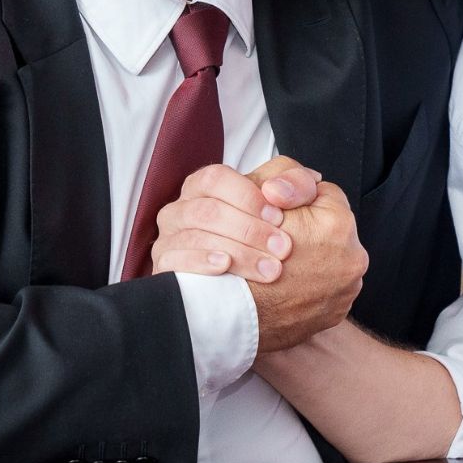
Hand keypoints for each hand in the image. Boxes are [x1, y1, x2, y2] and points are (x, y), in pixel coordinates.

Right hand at [150, 157, 321, 281]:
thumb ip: (297, 184)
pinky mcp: (166, 268)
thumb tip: (278, 190)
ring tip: (269, 268)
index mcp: (205, 186)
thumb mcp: (296, 200)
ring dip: (237, 252)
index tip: (278, 217)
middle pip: (207, 211)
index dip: (247, 196)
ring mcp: (169, 239)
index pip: (216, 179)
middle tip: (283, 248)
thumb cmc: (277, 232)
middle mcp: (181, 209)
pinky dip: (200, 263)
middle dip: (249, 230)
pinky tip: (226, 267)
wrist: (272, 283)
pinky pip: (174, 262)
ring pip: (195, 237)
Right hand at [250, 181, 367, 352]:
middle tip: (276, 239)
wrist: (226, 320)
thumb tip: (311, 178)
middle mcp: (351, 259)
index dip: (294, 200)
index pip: (322, 193)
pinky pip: (321, 291)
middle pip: (328, 228)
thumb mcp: (256, 194)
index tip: (276, 213)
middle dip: (304, 230)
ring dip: (306, 259)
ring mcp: (344, 292)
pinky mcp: (332, 316)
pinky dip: (304, 287)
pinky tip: (281, 286)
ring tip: (277, 264)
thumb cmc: (237, 253)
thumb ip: (286, 176)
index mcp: (338, 223)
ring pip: (326, 260)